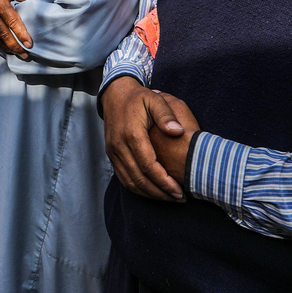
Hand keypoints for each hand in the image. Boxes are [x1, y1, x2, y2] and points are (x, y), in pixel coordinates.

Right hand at [102, 77, 198, 201]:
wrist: (115, 94)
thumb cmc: (139, 98)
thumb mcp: (155, 100)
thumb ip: (167, 115)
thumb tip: (178, 132)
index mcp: (131, 133)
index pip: (148, 165)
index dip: (164, 181)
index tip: (179, 190)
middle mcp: (119, 145)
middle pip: (139, 178)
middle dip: (160, 192)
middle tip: (179, 198)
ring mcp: (113, 151)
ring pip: (130, 181)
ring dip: (149, 193)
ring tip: (168, 198)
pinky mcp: (111, 154)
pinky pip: (123, 177)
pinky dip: (138, 188)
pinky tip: (153, 191)